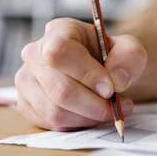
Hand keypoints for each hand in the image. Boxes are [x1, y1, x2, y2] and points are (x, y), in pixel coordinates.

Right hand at [15, 18, 147, 131]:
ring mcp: (26, 80)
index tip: (110, 88)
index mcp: (58, 31)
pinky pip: (52, 124)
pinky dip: (78, 124)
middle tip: (115, 105)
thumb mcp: (129, 50)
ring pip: (55, 111)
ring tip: (107, 110)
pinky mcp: (26, 104)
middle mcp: (34, 53)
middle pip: (60, 89)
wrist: (100, 71)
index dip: (86, 73)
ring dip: (88, 117)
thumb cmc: (110, 57)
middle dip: (94, 104)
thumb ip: (130, 57)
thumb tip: (116, 79)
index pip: (60, 51)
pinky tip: (91, 114)